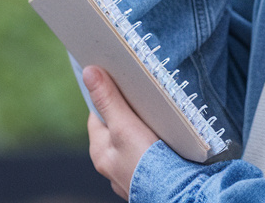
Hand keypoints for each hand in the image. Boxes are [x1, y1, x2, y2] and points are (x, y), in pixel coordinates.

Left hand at [85, 65, 160, 200]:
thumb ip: (108, 100)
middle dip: (127, 114)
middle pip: (115, 130)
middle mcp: (111, 166)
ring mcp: (129, 175)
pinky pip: (147, 158)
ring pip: (131, 145)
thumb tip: (88, 73)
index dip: (107, 97)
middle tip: (143, 101)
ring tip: (157, 120)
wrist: (177, 195)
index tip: (119, 84)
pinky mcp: (148, 181)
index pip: (97, 115)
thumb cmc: (148, 163)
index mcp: (100, 152)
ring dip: (142, 132)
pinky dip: (154, 148)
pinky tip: (167, 143)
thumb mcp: (125, 125)